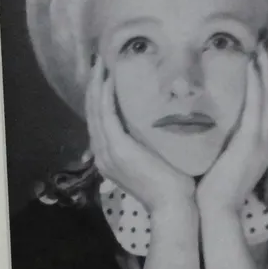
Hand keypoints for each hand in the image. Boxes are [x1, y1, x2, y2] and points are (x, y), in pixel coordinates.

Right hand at [86, 57, 194, 211]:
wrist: (175, 206)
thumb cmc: (175, 185)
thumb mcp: (158, 159)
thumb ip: (152, 142)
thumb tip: (160, 120)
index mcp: (110, 157)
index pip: (100, 121)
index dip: (100, 96)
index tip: (106, 74)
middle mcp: (102, 154)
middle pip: (92, 112)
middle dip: (94, 86)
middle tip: (99, 61)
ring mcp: (107, 152)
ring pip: (95, 110)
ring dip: (97, 85)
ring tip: (101, 62)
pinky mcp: (117, 148)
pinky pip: (106, 115)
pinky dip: (105, 95)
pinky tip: (109, 77)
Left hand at [197, 44, 267, 213]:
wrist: (218, 208)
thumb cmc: (219, 187)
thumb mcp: (232, 160)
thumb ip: (236, 142)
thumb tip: (232, 127)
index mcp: (266, 142)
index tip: (266, 61)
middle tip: (267, 45)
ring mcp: (262, 139)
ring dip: (266, 71)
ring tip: (263, 48)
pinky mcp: (250, 141)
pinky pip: (256, 106)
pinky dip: (256, 85)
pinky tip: (252, 67)